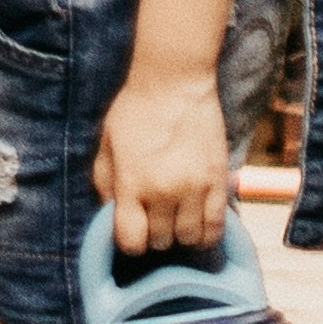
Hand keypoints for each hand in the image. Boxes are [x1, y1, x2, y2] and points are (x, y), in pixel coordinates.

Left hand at [94, 69, 231, 255]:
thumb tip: (111, 215)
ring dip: (180, 233)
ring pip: (189, 239)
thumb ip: (105, 183)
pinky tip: (197, 220)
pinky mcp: (218, 182)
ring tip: (176, 216)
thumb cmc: (135, 110)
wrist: (174, 81)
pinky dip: (206, 232)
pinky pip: (216, 228)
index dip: (130, 242)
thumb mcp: (106, 144)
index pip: (131, 242)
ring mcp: (194, 188)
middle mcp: (163, 191)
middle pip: (161, 242)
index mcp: (131, 183)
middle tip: (154, 217)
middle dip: (155, 234)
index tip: (132, 230)